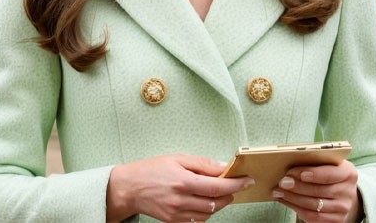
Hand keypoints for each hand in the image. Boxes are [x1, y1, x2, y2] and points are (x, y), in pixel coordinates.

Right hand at [106, 154, 254, 221]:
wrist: (127, 188)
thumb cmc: (151, 170)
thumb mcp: (178, 159)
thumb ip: (203, 164)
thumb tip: (224, 167)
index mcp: (184, 182)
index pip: (218, 186)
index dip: (236, 184)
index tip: (248, 180)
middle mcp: (181, 200)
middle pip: (216, 203)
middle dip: (230, 194)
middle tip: (234, 185)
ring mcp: (176, 213)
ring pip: (208, 214)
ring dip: (219, 204)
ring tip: (217, 192)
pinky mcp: (173, 221)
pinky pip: (197, 220)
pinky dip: (205, 212)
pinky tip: (204, 201)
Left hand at [271, 160, 360, 221]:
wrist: (344, 196)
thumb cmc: (332, 176)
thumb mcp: (331, 166)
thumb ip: (317, 165)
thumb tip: (292, 167)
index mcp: (348, 173)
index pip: (329, 174)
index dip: (311, 174)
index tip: (293, 172)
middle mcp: (348, 192)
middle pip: (318, 190)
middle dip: (297, 186)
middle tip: (282, 182)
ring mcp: (342, 208)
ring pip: (313, 205)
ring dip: (292, 198)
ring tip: (279, 192)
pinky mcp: (336, 220)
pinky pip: (312, 217)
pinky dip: (296, 208)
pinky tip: (286, 201)